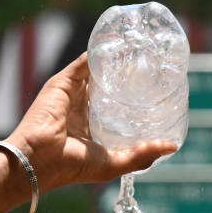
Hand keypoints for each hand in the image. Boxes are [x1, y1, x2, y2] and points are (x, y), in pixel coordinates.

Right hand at [8, 53, 177, 192]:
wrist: (39, 159)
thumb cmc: (71, 166)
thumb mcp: (113, 163)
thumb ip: (141, 155)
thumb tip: (172, 146)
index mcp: (90, 128)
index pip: (115, 109)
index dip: (133, 102)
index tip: (155, 96)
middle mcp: (81, 108)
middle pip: (108, 87)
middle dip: (127, 79)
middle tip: (153, 72)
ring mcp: (72, 93)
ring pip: (98, 71)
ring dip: (116, 62)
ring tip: (141, 53)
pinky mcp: (64, 81)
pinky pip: (85, 61)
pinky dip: (100, 52)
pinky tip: (120, 46)